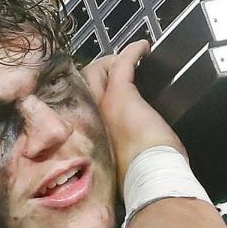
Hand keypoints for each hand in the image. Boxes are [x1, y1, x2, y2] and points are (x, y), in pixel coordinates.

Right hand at [82, 41, 185, 181]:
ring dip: (113, 62)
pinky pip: (123, 63)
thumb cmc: (137, 179)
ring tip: (128, 61)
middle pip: (81, 82)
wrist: (148, 180)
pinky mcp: (123, 94)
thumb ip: (113, 154)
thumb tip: (124, 152)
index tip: (100, 91)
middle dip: (97, 73)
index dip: (87, 94)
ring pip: (97, 70)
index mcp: (86, 135)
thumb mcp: (116, 167)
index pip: (78, 104)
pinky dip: (134, 51)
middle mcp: (88, 118)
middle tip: (115, 71)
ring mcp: (102, 104)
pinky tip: (144, 47)